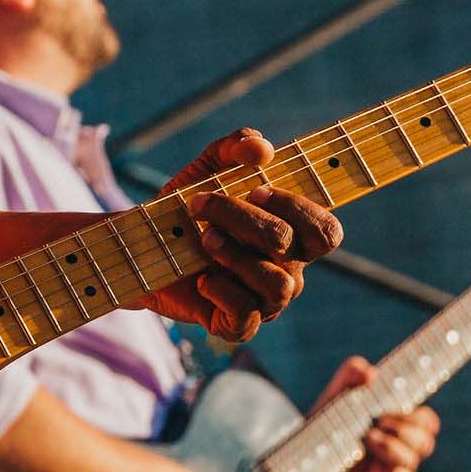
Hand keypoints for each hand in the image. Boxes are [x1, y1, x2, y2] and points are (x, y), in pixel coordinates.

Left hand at [145, 130, 343, 341]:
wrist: (143, 248)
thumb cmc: (188, 209)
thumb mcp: (208, 167)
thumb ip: (236, 146)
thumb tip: (262, 148)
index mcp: (292, 237)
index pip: (327, 231)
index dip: (298, 208)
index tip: (256, 189)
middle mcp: (287, 271)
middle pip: (290, 245)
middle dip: (244, 219)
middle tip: (203, 205)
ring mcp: (266, 302)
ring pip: (277, 284)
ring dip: (236, 255)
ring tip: (204, 240)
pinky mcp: (237, 325)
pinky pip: (246, 315)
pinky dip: (222, 291)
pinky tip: (200, 277)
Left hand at [310, 356, 437, 471]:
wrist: (307, 450)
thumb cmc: (329, 418)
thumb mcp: (337, 392)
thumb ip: (352, 373)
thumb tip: (371, 374)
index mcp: (398, 422)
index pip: (427, 421)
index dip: (420, 417)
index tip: (399, 407)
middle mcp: (400, 445)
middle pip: (426, 440)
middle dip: (405, 429)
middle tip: (379, 422)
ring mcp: (391, 466)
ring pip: (414, 460)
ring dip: (392, 447)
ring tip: (368, 438)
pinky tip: (374, 467)